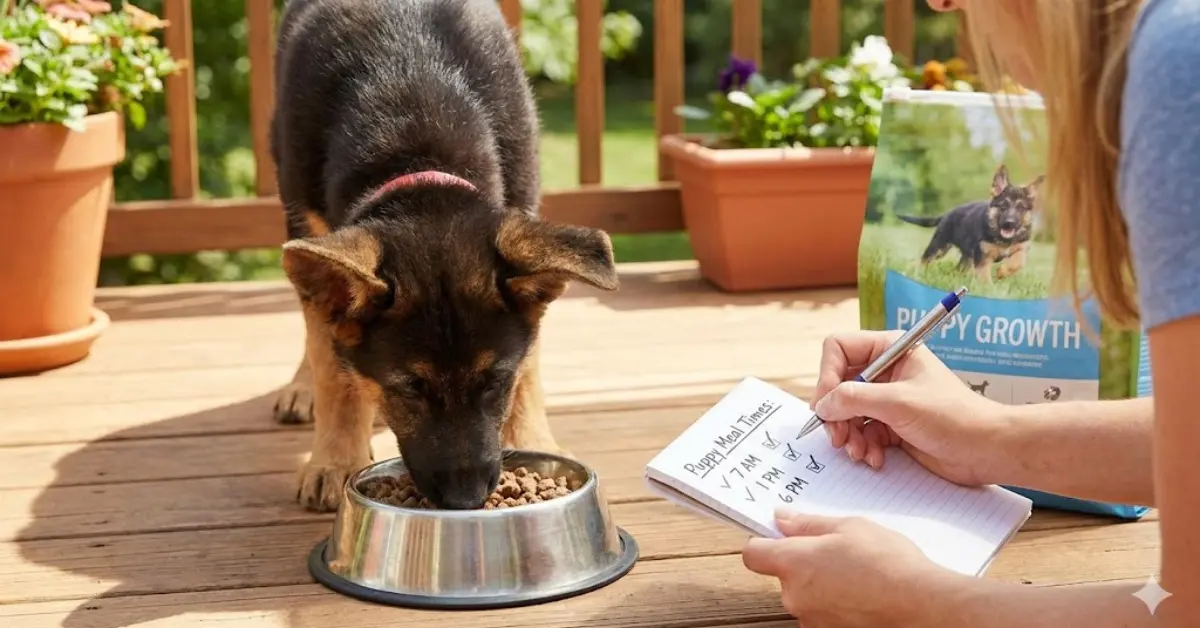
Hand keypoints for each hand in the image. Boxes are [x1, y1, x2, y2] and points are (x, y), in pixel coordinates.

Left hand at [743, 509, 960, 626]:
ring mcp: (811, 620)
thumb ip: (809, 524)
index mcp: (793, 563)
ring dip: (821, 586)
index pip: (753, 553)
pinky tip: (863, 595)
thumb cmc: (887, 561)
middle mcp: (794, 596)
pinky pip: (823, 614)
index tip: (780, 536)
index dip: (764, 543)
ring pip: (806, 596)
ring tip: (857, 575)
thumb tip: (781, 519)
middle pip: (784, 576)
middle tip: (838, 552)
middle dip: (803, 564)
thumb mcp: (849, 527)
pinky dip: (837, 605)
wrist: (921, 604)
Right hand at [812, 330, 1006, 485]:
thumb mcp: (899, 403)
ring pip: (845, 413)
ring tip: (860, 452)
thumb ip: (854, 399)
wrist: (985, 450)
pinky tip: (876, 458)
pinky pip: (860, 433)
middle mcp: (884, 371)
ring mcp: (886, 399)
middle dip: (836, 414)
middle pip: (837, 385)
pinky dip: (863, 447)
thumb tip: (821, 405)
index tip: (827, 404)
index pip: (838, 349)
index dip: (827, 375)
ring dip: (848, 436)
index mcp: (889, 349)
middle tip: (837, 437)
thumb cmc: (952, 416)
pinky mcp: (890, 425)